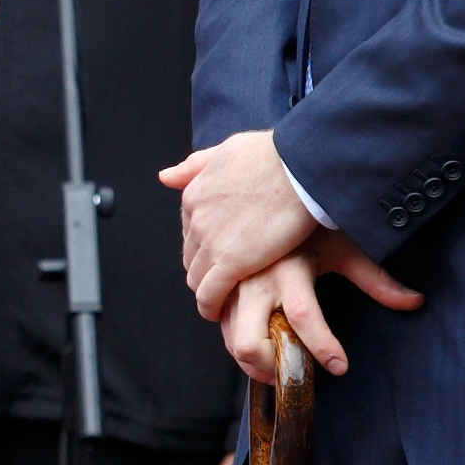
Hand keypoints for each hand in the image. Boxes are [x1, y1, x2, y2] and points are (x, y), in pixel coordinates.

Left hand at [165, 129, 321, 317]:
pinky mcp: (231, 263)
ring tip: (219, 302)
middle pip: (190, 255)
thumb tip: (165, 177)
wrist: (299, 166)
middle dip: (202, 270)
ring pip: (196, 277)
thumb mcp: (227, 150)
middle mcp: (195, 219)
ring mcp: (211, 242)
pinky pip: (210, 294)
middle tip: (219, 282)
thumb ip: (195, 166)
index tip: (216, 254)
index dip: (202, 245)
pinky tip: (219, 314)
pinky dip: (210, 307)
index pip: (188, 230)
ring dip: (205, 291)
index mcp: (194, 193)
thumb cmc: (274, 155)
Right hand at [221, 234, 422, 381]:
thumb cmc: (309, 220)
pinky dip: (235, 340)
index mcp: (288, 268)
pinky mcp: (220, 284)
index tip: (339, 367)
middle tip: (291, 374)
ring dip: (252, 362)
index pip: (304, 316)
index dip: (322, 347)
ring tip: (277, 364)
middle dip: (270, 369)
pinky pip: (220, 324)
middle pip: (249, 342)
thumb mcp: (344, 247)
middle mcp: (255, 279)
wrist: (270, 186)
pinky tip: (258, 339)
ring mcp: (232, 283)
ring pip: (231, 339)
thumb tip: (415, 301)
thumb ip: (376, 279)